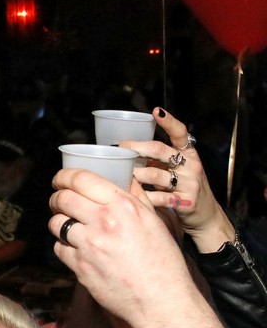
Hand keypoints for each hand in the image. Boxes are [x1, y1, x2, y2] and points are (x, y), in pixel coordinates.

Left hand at [47, 169, 199, 325]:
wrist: (160, 301)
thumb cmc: (163, 262)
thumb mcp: (154, 221)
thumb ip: (135, 197)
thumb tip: (124, 178)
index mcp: (123, 206)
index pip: (81, 179)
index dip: (64, 176)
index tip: (61, 179)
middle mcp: (104, 221)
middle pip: (62, 199)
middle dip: (57, 198)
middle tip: (60, 200)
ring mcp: (89, 244)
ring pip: (56, 223)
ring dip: (59, 222)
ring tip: (68, 224)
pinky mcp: (79, 266)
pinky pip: (59, 248)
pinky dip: (64, 246)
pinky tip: (76, 248)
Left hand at [119, 107, 232, 252]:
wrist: (206, 216)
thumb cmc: (184, 188)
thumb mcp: (176, 169)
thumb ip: (158, 159)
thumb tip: (125, 150)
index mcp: (188, 154)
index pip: (180, 133)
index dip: (169, 122)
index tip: (157, 111)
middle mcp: (190, 165)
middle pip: (160, 150)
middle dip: (137, 147)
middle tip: (120, 147)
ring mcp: (189, 183)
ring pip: (155, 174)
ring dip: (135, 174)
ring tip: (121, 173)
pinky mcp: (185, 201)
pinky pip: (158, 197)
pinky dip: (143, 196)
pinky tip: (131, 195)